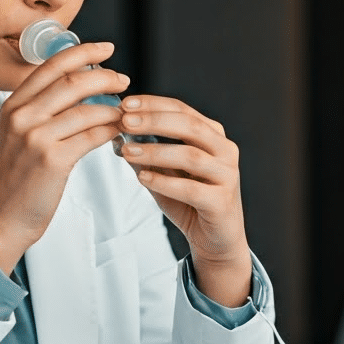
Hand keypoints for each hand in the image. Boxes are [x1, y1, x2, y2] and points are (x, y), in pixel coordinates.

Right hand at [0, 41, 128, 274]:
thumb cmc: (14, 183)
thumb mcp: (18, 138)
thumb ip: (40, 113)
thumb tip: (79, 90)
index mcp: (12, 106)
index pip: (51, 65)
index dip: (82, 52)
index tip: (106, 49)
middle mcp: (21, 116)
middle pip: (72, 81)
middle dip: (105, 76)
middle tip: (124, 79)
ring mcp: (35, 137)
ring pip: (87, 108)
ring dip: (115, 106)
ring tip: (128, 111)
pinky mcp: (52, 160)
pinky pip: (93, 135)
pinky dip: (112, 129)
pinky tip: (121, 132)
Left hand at [116, 96, 250, 306]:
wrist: (214, 240)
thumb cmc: (188, 200)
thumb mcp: (164, 171)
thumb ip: (146, 153)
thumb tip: (115, 135)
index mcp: (213, 135)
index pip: (182, 110)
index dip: (153, 104)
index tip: (125, 104)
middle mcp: (225, 150)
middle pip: (189, 126)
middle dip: (154, 120)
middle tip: (125, 121)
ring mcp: (228, 175)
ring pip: (190, 155)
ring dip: (155, 151)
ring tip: (127, 151)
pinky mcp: (222, 202)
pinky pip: (191, 189)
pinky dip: (164, 181)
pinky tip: (142, 178)